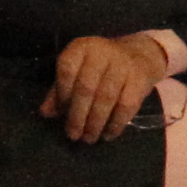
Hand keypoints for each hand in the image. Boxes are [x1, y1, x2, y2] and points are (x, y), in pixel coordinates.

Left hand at [42, 31, 171, 144]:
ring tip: (89, 138)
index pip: (67, 69)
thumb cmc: (101, 67)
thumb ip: (60, 91)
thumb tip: (45, 113)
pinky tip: (108, 134)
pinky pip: (126, 105)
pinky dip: (116, 123)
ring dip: (96, 123)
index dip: (62, 94)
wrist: (140, 56)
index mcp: (82, 47)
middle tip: (74, 135)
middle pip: (86, 87)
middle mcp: (102, 51)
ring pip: (106, 98)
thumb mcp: (79, 71)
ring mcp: (123, 64)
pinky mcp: (139, 78)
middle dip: (78, 115)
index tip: (60, 114)